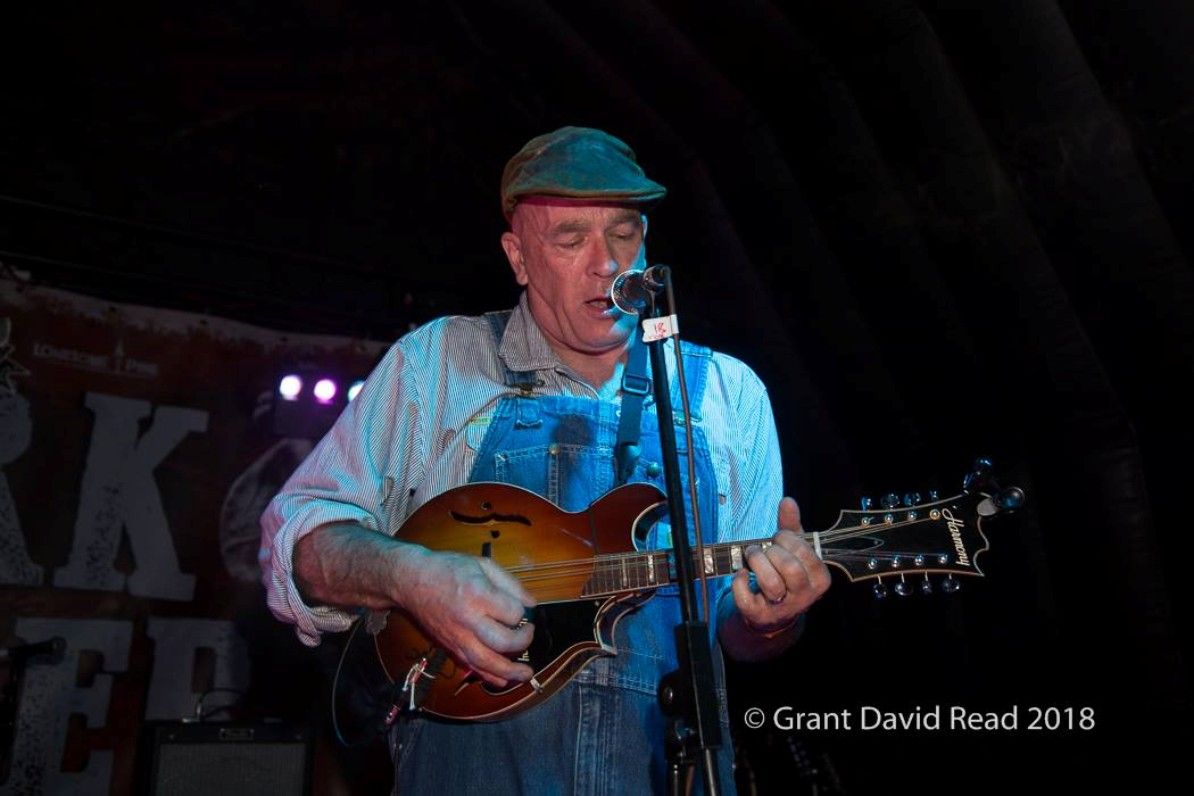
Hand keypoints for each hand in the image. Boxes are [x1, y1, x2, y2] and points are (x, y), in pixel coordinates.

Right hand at [394, 548, 536, 687]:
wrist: (410, 581)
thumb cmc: (448, 569)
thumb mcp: (483, 565)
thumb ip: (510, 584)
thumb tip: (532, 604)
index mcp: (478, 594)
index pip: (513, 613)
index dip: (522, 612)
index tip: (519, 607)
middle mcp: (468, 620)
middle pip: (504, 642)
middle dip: (523, 640)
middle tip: (528, 632)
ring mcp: (457, 637)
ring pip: (487, 663)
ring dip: (510, 672)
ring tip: (526, 673)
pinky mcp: (449, 647)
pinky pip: (471, 668)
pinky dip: (489, 677)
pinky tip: (503, 680)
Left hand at [730, 497, 830, 633]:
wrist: (772, 613)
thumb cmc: (784, 575)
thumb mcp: (792, 551)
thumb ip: (791, 526)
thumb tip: (788, 501)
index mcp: (819, 578)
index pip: (804, 551)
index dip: (786, 539)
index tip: (778, 539)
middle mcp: (806, 596)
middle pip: (789, 567)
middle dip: (770, 551)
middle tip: (762, 549)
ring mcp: (784, 608)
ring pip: (771, 583)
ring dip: (755, 563)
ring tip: (751, 558)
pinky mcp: (760, 616)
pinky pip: (747, 598)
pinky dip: (739, 582)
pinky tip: (741, 574)